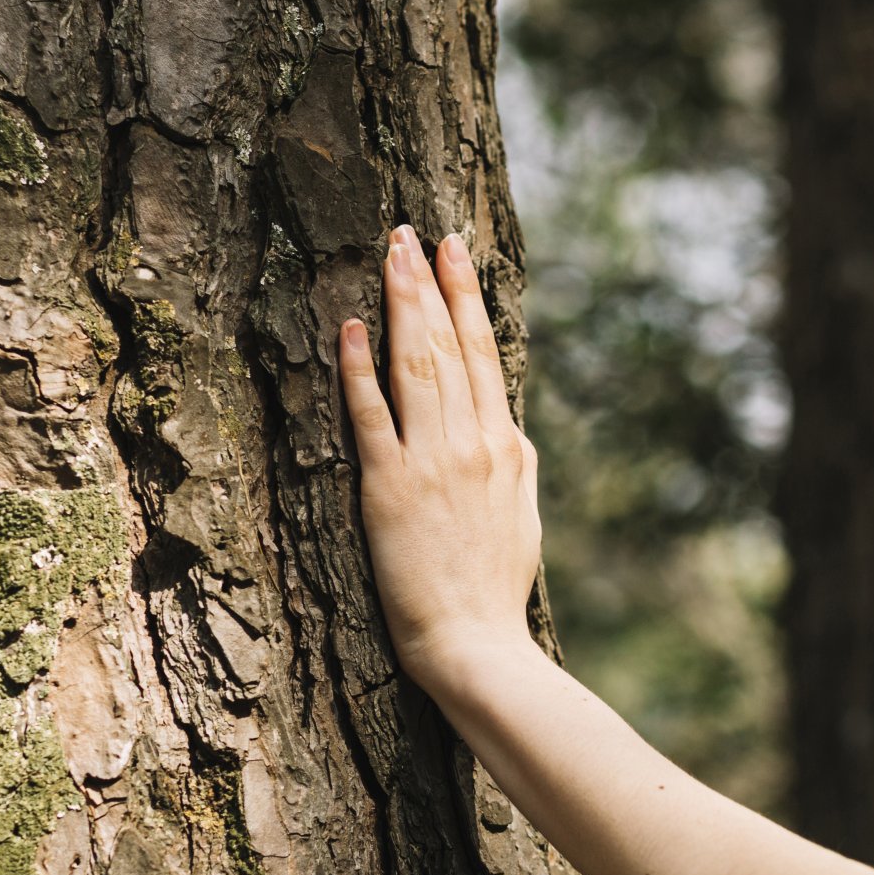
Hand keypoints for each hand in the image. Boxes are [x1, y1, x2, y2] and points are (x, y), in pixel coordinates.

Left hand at [339, 225, 542, 692]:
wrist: (477, 644)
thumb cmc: (496, 589)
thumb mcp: (522, 515)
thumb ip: (513, 462)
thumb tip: (507, 425)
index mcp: (505, 445)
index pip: (485, 352)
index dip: (466, 295)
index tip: (453, 249)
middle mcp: (471, 442)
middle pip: (449, 345)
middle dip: (427, 282)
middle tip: (408, 230)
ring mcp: (430, 462)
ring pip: (416, 366)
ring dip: (401, 305)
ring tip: (388, 255)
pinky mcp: (389, 489)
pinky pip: (372, 417)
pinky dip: (360, 369)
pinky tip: (351, 328)